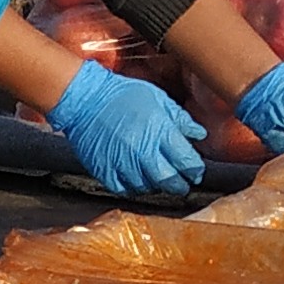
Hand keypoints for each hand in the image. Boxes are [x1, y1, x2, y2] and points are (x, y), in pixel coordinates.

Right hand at [48, 59, 207, 196]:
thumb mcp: (158, 98)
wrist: (85, 99)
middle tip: (182, 185)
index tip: (196, 172)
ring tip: (159, 181)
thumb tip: (199, 134)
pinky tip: (136, 180)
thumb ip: (180, 118)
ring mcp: (122, 162)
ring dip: (156, 186)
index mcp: (160, 131)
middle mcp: (143, 150)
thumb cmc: (122, 94)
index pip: (185, 160)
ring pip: (146, 187)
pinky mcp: (104, 170)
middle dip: (179, 185)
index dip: (194, 170)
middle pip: (168, 179)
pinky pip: (123, 188)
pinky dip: (132, 188)